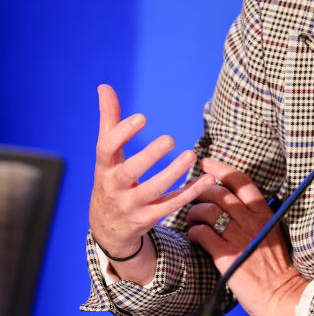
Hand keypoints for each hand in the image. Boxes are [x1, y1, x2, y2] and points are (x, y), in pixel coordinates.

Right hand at [89, 84, 215, 281]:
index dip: (122, 133)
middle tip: (170, 139)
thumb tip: (104, 86)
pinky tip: (208, 178)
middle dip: (149, 156)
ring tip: (191, 155)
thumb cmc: (110, 180)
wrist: (107, 229)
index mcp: (104, 167)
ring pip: (153, 191)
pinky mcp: (149, 218)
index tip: (142, 117)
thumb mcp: (106, 155)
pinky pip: (171, 205)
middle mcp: (114, 187)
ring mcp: (131, 205)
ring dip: (173, 173)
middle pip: (129, 172)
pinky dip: (190, 192)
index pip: (106, 149)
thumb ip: (109, 121)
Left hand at [187, 158, 307, 315]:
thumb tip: (236, 208)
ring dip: (193, 213)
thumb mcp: (272, 232)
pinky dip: (193, 232)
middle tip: (192, 197)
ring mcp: (238, 236)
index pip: (241, 181)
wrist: (281, 293)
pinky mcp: (226, 254)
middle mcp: (250, 220)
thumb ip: (256, 217)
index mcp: (264, 212)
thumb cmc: (277, 267)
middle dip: (200, 191)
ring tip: (192, 221)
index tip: (207, 163)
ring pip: (206, 210)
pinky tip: (194, 237)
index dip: (221, 169)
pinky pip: (201, 233)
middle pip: (218, 192)